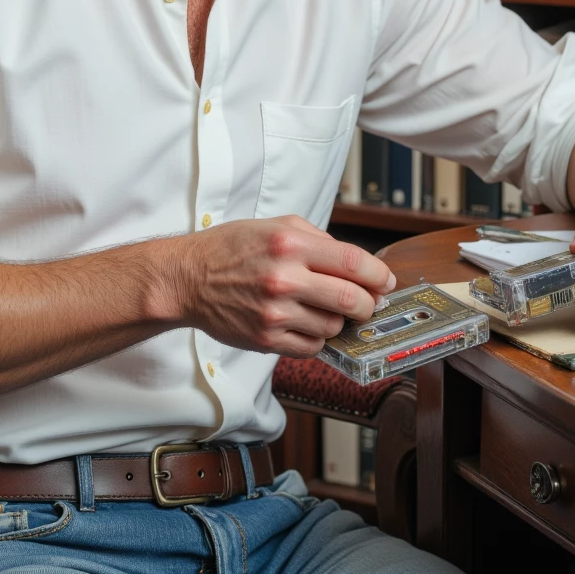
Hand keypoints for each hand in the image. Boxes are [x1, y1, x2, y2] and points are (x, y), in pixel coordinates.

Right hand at [162, 215, 397, 357]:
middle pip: (352, 301)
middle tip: (366, 303)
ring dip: (337, 321)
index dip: (379, 276)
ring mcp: (275, 313)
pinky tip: (305, 323)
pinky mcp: (266, 339)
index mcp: (290, 245)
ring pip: (334, 327)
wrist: (189, 278)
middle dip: (367, 304)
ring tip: (323, 309)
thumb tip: (358, 265)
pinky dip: (316, 337)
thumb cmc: (232, 249)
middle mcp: (284, 279)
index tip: (386, 282)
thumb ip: (319, 240)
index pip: (354, 263)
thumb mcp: (276, 226)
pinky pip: (312, 347)